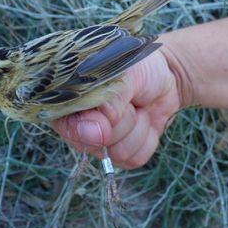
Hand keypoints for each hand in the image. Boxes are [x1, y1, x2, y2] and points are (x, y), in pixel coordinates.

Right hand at [52, 43, 183, 168]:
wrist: (161, 73)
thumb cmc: (134, 69)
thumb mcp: (120, 76)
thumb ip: (107, 102)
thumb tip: (96, 134)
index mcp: (69, 104)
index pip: (66, 126)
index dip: (86, 125)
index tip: (109, 111)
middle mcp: (79, 128)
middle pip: (95, 143)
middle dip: (119, 120)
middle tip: (127, 99)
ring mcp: (101, 145)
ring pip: (117, 153)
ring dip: (136, 128)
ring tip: (137, 107)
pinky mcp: (124, 154)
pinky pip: (134, 159)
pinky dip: (147, 138)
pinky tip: (144, 121)